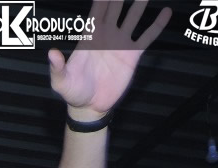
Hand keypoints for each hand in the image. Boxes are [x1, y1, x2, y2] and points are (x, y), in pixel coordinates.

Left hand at [49, 0, 171, 117]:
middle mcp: (106, 36)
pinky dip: (157, 25)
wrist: (90, 106)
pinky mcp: (132, 55)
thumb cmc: (73, 92)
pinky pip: (147, 37)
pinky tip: (166, 12)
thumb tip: (51, 53)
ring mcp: (120, 44)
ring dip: (140, 3)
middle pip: (116, 8)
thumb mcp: (61, 81)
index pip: (97, 11)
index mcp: (89, 38)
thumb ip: (57, 67)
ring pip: (133, 17)